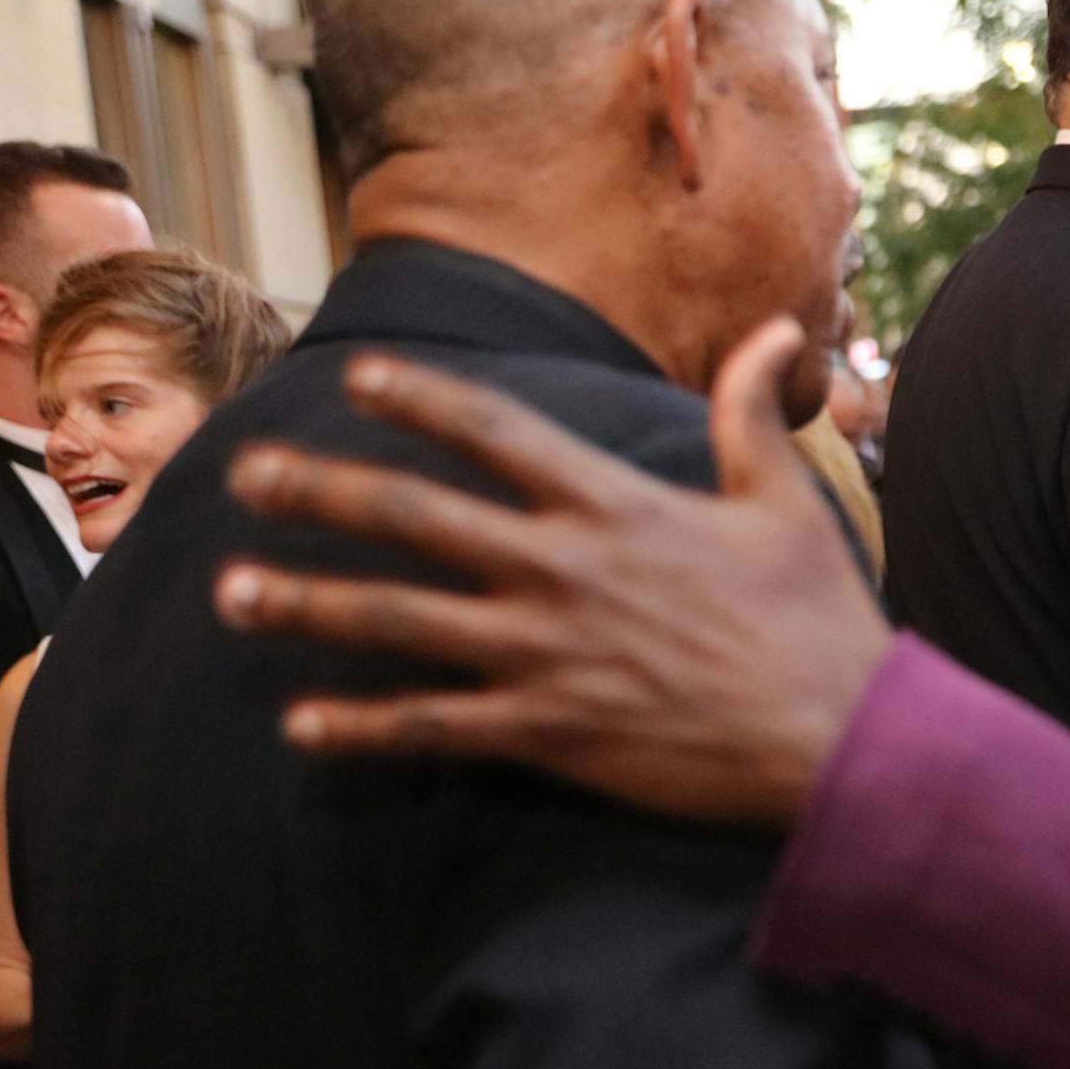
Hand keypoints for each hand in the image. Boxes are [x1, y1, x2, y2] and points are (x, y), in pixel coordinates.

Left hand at [215, 318, 892, 826]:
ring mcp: (549, 654)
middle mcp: (564, 569)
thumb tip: (779, 330)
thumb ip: (750, 413)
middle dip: (320, 492)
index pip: (495, 431)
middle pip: (415, 517)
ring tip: (229, 593)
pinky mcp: (552, 733)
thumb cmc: (818, 619)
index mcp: (616, 505)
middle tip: (242, 474)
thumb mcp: (788, 501)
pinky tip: (301, 727)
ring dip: (309, 604)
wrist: (840, 738)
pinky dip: (364, 729)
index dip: (421, 398)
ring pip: (401, 621)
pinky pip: (436, 728)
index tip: (357, 376)